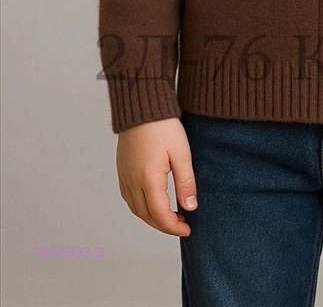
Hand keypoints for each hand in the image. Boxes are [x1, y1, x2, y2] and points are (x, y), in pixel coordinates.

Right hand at [116, 117, 197, 235]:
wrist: (141, 105)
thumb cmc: (163, 126)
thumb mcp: (181, 153)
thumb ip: (186, 182)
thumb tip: (190, 207)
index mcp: (148, 179)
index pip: (160, 214)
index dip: (173, 226)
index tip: (188, 229)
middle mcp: (132, 180)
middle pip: (146, 215)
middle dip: (163, 225)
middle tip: (182, 225)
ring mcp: (124, 175)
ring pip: (135, 208)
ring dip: (152, 217)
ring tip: (170, 216)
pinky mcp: (122, 169)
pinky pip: (129, 197)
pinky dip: (141, 206)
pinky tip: (153, 202)